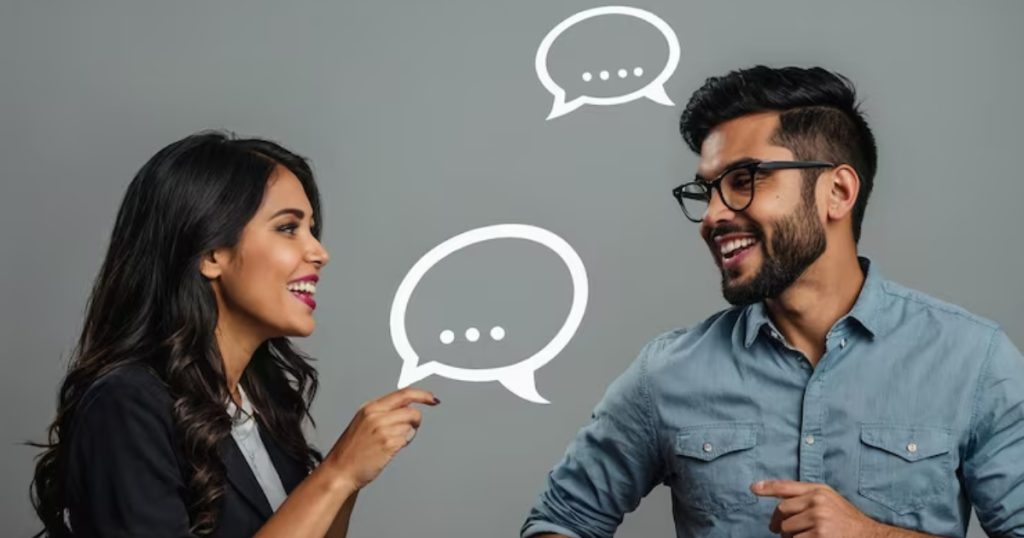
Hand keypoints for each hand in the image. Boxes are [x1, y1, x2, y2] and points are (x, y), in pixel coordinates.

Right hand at [325, 387, 439, 490]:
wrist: (340, 470)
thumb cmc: (351, 450)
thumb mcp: (363, 422)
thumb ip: (383, 413)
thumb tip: (405, 409)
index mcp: (370, 408)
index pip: (403, 394)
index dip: (421, 395)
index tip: (431, 398)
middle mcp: (376, 415)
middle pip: (411, 411)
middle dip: (415, 421)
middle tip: (410, 428)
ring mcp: (383, 429)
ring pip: (410, 426)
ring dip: (406, 435)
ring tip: (389, 443)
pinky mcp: (388, 443)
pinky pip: (406, 439)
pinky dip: (402, 444)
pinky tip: (389, 450)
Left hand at [752, 480, 882, 537]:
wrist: (868, 536)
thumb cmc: (845, 519)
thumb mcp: (828, 499)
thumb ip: (805, 495)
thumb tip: (774, 495)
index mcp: (819, 491)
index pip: (786, 487)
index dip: (767, 487)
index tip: (753, 488)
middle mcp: (817, 502)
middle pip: (781, 511)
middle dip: (778, 523)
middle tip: (779, 530)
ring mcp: (818, 520)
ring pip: (786, 530)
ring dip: (789, 537)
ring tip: (805, 537)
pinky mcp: (819, 536)